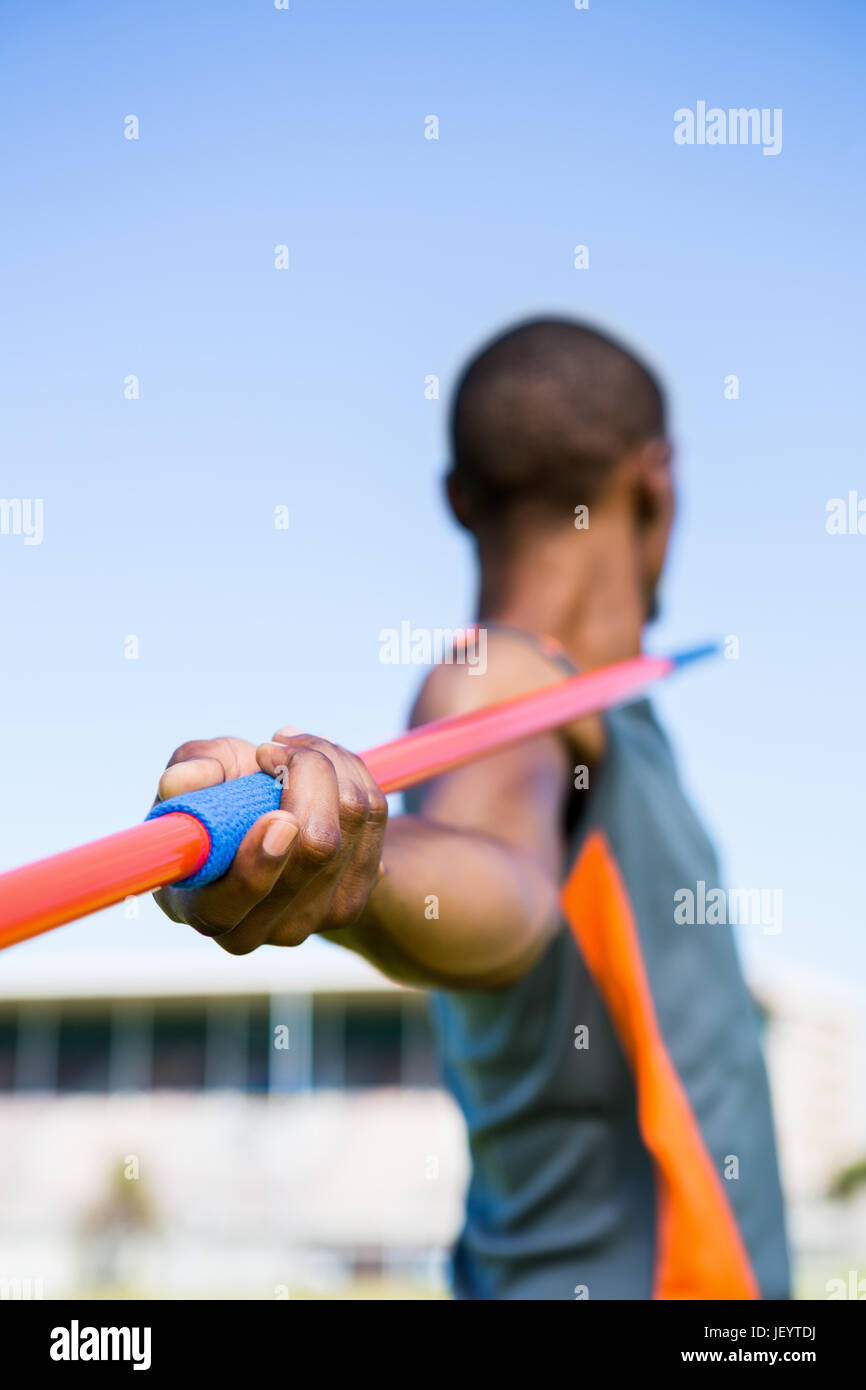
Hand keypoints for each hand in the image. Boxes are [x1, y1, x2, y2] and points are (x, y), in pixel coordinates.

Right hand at [153, 729, 387, 953]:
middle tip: (279, 745)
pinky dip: (354, 774)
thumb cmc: (218, 796)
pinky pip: (374, 817)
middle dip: (308, 778)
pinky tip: (327, 767)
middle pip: (314, 852)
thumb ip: (187, 775)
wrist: (273, 813)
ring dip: (330, 764)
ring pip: (352, 825)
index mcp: (199, 906)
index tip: (279, 817)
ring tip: (297, 747)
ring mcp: (311, 921)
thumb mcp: (195, 776)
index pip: (225, 908)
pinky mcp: (353, 900)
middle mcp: (255, 929)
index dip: (257, 866)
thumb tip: (178, 782)